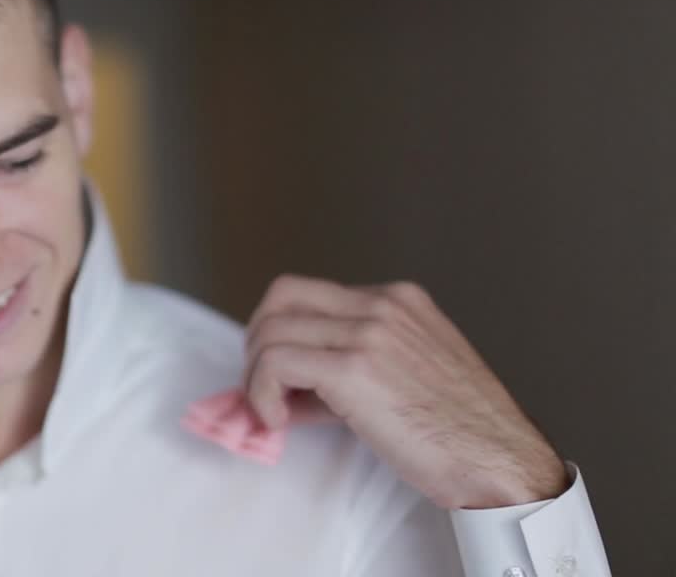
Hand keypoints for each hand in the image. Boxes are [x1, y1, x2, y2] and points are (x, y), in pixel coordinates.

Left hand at [242, 274, 568, 508]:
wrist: (499, 461)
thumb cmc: (460, 434)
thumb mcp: (407, 376)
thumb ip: (351, 367)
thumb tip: (287, 389)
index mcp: (398, 301)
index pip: (310, 294)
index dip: (283, 334)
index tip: (281, 377)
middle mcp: (382, 305)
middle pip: (282, 296)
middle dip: (258, 342)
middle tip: (262, 387)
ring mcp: (369, 331)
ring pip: (272, 329)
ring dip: (257, 374)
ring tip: (273, 412)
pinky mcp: (355, 367)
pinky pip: (277, 362)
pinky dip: (262, 392)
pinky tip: (279, 420)